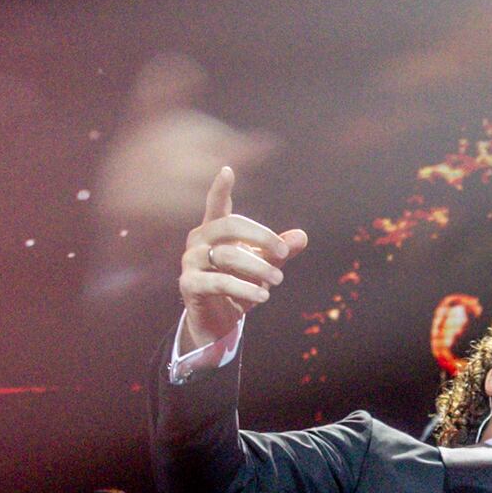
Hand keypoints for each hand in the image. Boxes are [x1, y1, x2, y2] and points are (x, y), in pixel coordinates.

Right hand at [176, 166, 307, 353]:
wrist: (217, 322)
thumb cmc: (239, 287)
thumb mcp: (263, 267)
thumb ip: (280, 251)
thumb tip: (302, 236)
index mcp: (214, 230)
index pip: (216, 204)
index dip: (220, 188)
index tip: (228, 170)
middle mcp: (199, 240)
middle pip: (230, 225)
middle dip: (262, 237)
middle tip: (284, 254)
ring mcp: (191, 261)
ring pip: (227, 255)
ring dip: (258, 267)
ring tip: (277, 280)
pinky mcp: (189, 284)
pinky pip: (219, 282)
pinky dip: (245, 289)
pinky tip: (263, 296)